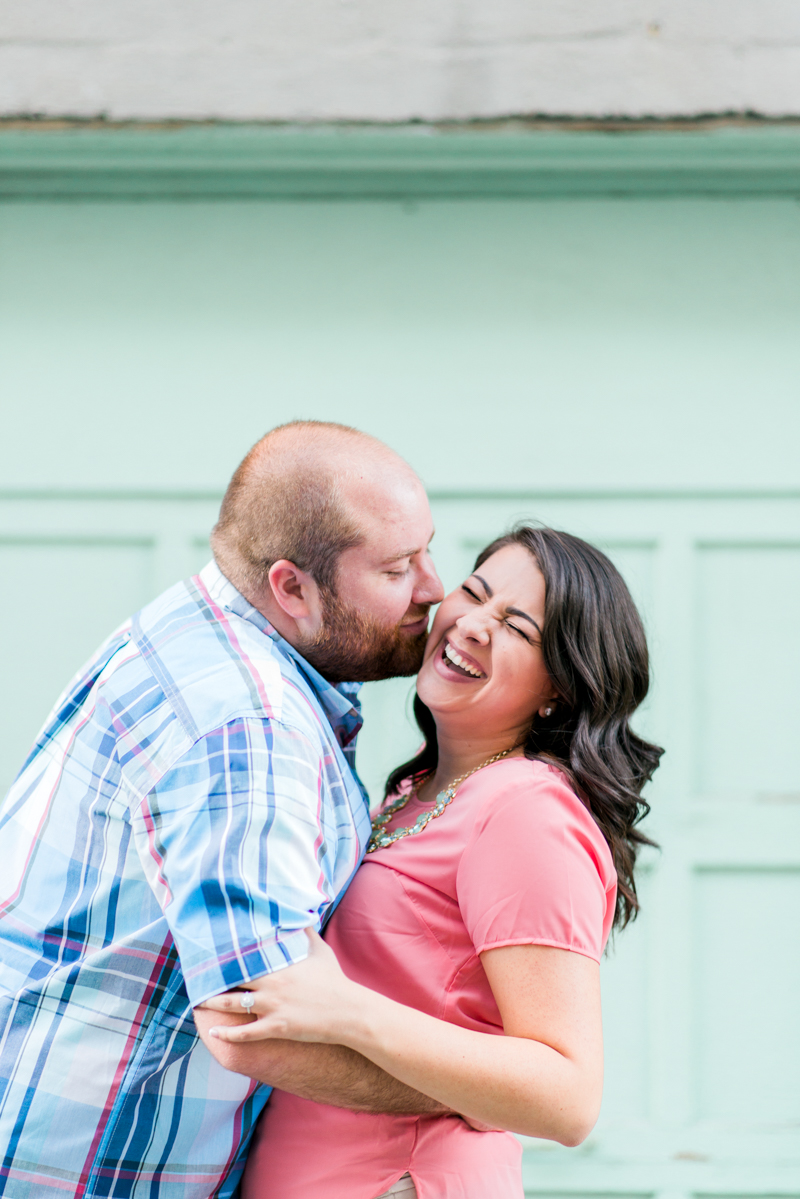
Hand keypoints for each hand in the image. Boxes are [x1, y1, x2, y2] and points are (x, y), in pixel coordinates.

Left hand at [197, 929, 361, 1045]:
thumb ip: (304, 932)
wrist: (348, 1011)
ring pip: (234, 1006)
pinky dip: (228, 1034)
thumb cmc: (334, 979)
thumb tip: (300, 913)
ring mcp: (273, 1008)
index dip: (225, 957)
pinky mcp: (277, 1028)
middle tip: (195, 979)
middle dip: (212, 981)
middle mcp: (272, 985)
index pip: (245, 958)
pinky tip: (214, 1033)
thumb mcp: (320, 950)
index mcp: (279, 965)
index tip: (208, 954)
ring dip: (213, 1006)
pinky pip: (246, 1033)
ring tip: (197, 1005)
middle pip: (233, 981)